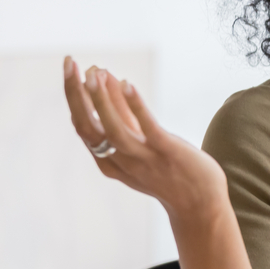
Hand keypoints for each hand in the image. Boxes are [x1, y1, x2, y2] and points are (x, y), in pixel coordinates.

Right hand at [62, 57, 228, 221]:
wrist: (200, 206)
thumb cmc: (169, 172)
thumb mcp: (138, 144)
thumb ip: (123, 115)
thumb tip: (106, 78)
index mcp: (109, 161)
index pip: (82, 126)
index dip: (73, 96)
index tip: (70, 68)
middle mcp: (120, 161)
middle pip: (88, 128)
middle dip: (75, 94)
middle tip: (69, 63)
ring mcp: (144, 159)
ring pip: (114, 131)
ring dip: (101, 101)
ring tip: (94, 73)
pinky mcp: (167, 153)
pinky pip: (148, 129)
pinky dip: (135, 106)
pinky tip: (127, 84)